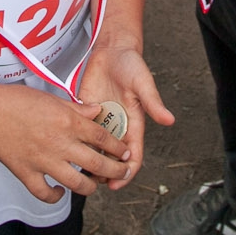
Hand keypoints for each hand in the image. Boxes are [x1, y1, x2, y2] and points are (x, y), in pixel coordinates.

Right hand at [0, 82, 130, 201]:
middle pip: (97, 164)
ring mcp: (44, 161)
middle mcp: (61, 144)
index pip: (104, 139)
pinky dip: (55, 197)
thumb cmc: (18, 100)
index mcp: (69, 122)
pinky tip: (60, 193)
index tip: (126, 154)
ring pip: (77, 184)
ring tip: (93, 185)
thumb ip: (77, 108)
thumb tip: (97, 111)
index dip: (119, 149)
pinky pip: (45, 193)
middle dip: (115, 170)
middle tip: (121, 172)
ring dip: (90, 187)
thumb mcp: (52, 98)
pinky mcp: (27, 173)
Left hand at [75, 40, 173, 188]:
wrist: (113, 49)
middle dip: (105, 173)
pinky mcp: (87, 112)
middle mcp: (118, 126)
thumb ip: (153, 103)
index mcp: (134, 123)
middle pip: (113, 158)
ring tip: (77, 173)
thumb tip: (169, 120)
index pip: (132, 155)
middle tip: (92, 182)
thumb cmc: (132, 65)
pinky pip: (82, 133)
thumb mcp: (143, 84)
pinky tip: (66, 152)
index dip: (126, 172)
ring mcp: (102, 120)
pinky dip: (77, 144)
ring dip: (90, 161)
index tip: (116, 185)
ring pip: (96, 149)